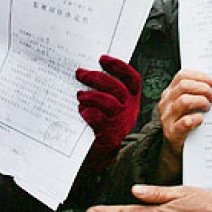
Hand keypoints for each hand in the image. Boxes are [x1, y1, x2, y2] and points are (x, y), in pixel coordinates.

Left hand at [76, 55, 140, 172]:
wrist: (102, 153)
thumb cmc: (103, 124)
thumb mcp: (110, 106)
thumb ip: (105, 90)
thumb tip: (88, 70)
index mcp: (131, 100)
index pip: (132, 79)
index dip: (119, 66)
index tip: (102, 58)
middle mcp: (129, 110)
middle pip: (116, 88)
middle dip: (96, 77)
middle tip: (80, 73)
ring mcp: (121, 123)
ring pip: (108, 102)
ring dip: (90, 95)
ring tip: (79, 95)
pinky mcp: (110, 135)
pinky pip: (98, 119)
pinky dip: (87, 112)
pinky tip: (80, 111)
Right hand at [158, 70, 211, 160]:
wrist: (176, 148)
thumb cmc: (186, 122)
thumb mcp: (187, 105)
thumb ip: (195, 94)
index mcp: (170, 92)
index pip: (182, 76)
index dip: (199, 76)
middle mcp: (166, 103)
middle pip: (183, 86)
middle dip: (203, 89)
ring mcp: (167, 118)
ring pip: (184, 101)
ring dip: (200, 102)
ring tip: (208, 107)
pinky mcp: (172, 132)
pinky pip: (185, 122)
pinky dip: (196, 119)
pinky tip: (201, 119)